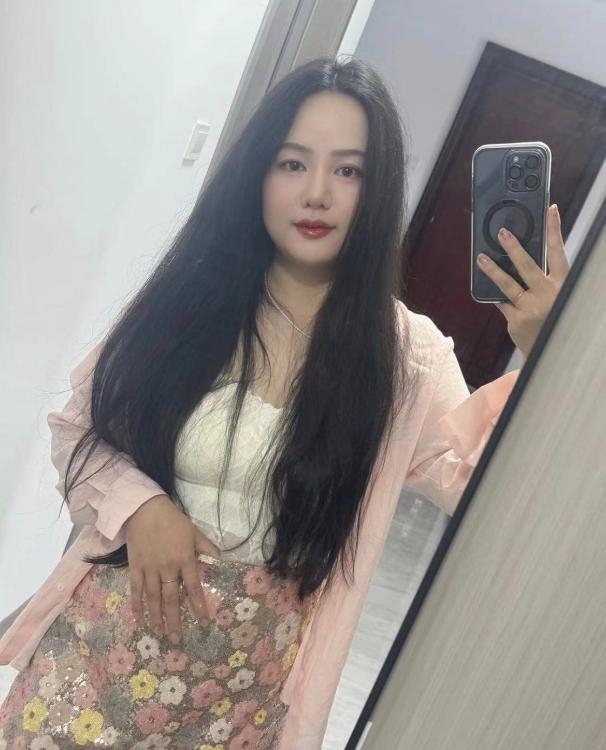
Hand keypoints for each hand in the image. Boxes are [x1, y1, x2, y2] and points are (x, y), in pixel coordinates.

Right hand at [125, 494, 220, 643]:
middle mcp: (167, 568)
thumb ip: (207, 549)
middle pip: (172, 598)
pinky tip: (138, 618)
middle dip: (175, 620)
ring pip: (153, 598)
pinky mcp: (135, 567)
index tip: (203, 623)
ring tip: (158, 634)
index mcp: (184, 559)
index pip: (194, 587)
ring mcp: (149, 569)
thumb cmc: (173, 522)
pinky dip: (136, 604)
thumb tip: (221, 562)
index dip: (199, 606)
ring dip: (156, 617)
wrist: (145, 510)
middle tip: (177, 639)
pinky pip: (135, 589)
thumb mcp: (194, 532)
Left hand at [476, 203, 570, 359]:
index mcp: (562, 284)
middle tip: (502, 233)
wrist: (552, 352)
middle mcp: (548, 295)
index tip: (551, 210)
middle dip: (514, 248)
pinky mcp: (516, 321)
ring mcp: (530, 308)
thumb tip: (520, 258)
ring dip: (493, 270)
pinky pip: (502, 303)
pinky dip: (496, 296)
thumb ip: (544, 279)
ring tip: (481, 258)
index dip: (554, 230)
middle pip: (528, 266)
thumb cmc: (554, 318)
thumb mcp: (558, 295)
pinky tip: (487, 289)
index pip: (558, 252)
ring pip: (508, 285)